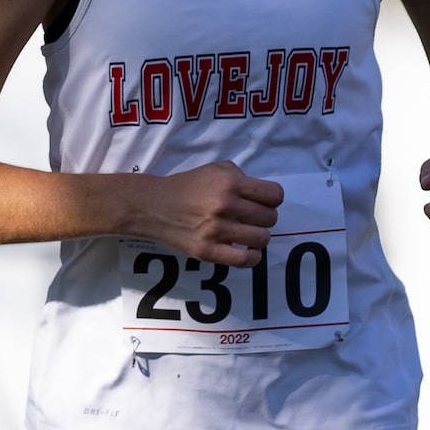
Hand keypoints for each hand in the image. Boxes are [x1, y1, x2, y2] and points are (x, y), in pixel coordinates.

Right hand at [135, 161, 283, 265]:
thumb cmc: (188, 186)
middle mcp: (225, 205)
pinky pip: (246, 260)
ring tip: (247, 233)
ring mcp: (217, 230)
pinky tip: (246, 250)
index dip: (272, 199)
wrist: (154, 206)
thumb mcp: (216, 169)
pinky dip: (252, 256)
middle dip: (264, 217)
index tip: (263, 202)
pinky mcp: (208, 251)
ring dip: (258, 236)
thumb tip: (263, 195)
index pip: (275, 195)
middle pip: (270, 218)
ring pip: (262, 238)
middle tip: (250, 218)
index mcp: (230, 182)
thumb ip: (241, 177)